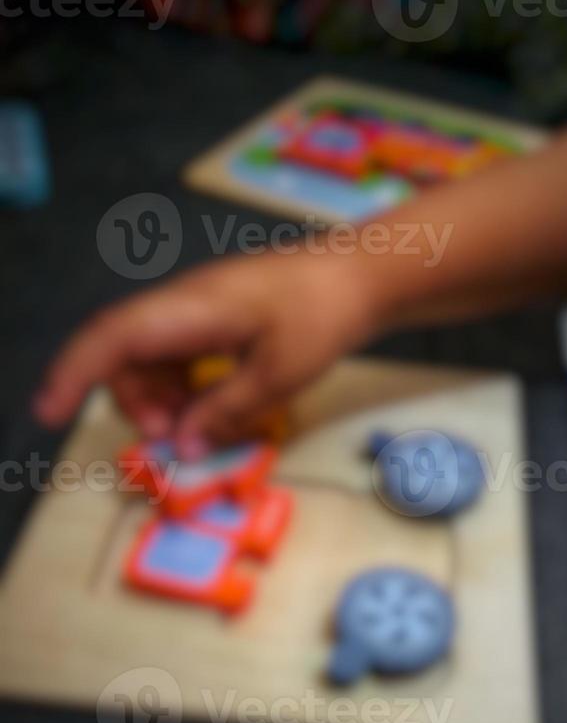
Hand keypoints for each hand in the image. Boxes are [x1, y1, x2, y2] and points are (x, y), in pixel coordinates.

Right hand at [34, 252, 378, 456]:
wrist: (361, 274)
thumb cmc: (322, 316)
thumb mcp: (277, 375)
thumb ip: (225, 411)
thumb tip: (182, 448)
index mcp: (188, 309)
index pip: (112, 338)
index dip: (74, 374)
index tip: (49, 412)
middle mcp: (182, 305)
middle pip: (126, 354)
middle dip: (137, 403)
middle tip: (173, 441)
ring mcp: (198, 311)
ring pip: (152, 360)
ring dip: (163, 400)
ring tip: (198, 431)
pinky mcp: (216, 321)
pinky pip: (180, 358)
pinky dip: (185, 390)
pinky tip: (212, 411)